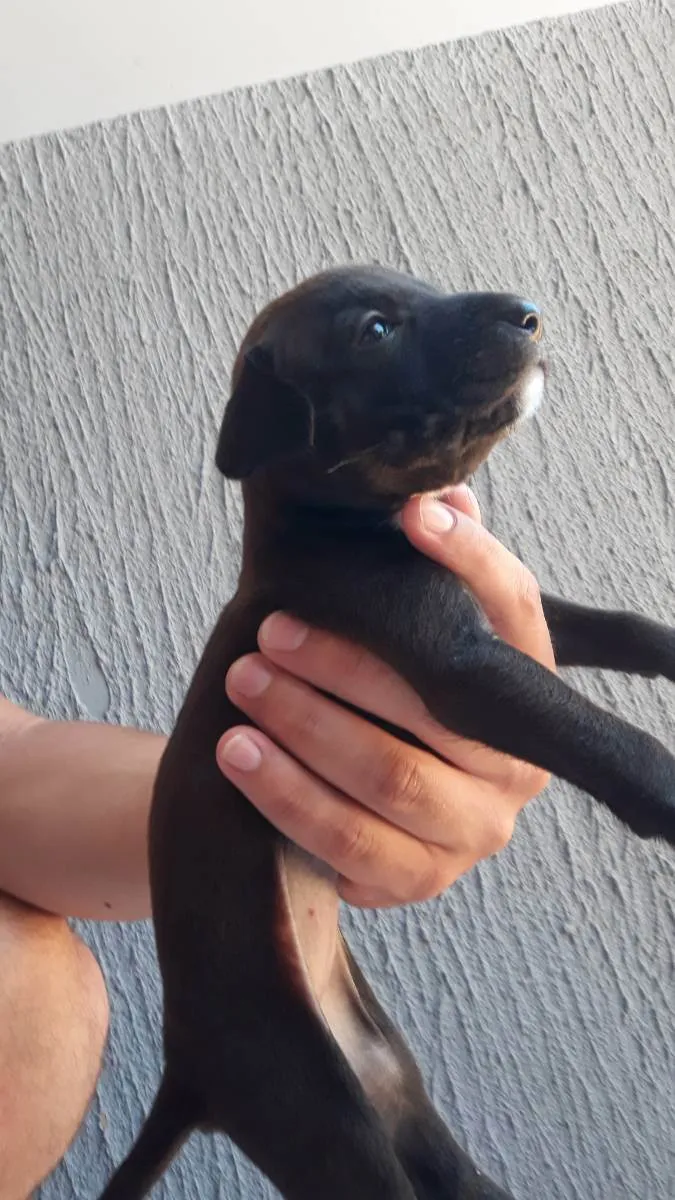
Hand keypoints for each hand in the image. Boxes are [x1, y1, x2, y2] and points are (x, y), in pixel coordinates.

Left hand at [217, 486, 553, 907]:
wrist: (365, 804)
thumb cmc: (389, 701)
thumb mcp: (413, 640)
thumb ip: (426, 579)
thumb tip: (441, 494)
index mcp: (526, 692)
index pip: (518, 614)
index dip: (472, 563)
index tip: (413, 515)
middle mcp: (516, 765)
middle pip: (434, 708)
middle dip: (341, 665)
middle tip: (268, 632)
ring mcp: (475, 832)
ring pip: (389, 779)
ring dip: (305, 728)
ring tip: (242, 685)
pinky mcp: (422, 880)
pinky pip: (350, 847)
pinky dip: (288, 799)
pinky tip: (240, 756)